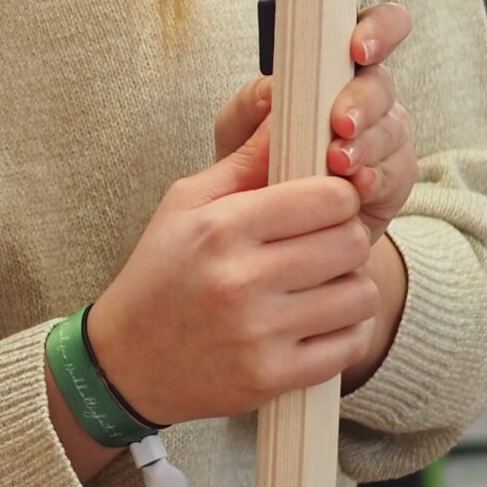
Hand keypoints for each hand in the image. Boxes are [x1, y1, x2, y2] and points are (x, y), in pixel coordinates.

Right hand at [87, 117, 378, 428]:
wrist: (126, 361)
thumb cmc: (160, 272)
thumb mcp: (187, 203)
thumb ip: (245, 160)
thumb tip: (285, 108)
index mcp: (221, 228)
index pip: (326, 198)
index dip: (337, 195)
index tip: (325, 201)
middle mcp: (241, 280)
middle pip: (350, 243)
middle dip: (346, 236)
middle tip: (325, 241)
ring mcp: (259, 334)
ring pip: (360, 294)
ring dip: (349, 284)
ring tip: (321, 281)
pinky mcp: (272, 378)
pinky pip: (349, 345)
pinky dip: (345, 329)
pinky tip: (318, 319)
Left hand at [211, 2, 417, 241]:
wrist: (275, 221)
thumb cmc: (256, 159)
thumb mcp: (238, 129)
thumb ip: (249, 103)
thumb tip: (271, 88)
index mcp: (334, 68)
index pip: (373, 28)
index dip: (377, 30)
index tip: (356, 48)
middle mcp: (368, 96)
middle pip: (383, 83)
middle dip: (362, 101)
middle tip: (340, 123)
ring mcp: (386, 136)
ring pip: (393, 128)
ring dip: (366, 144)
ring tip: (338, 162)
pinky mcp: (395, 176)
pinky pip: (397, 172)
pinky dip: (375, 178)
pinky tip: (356, 185)